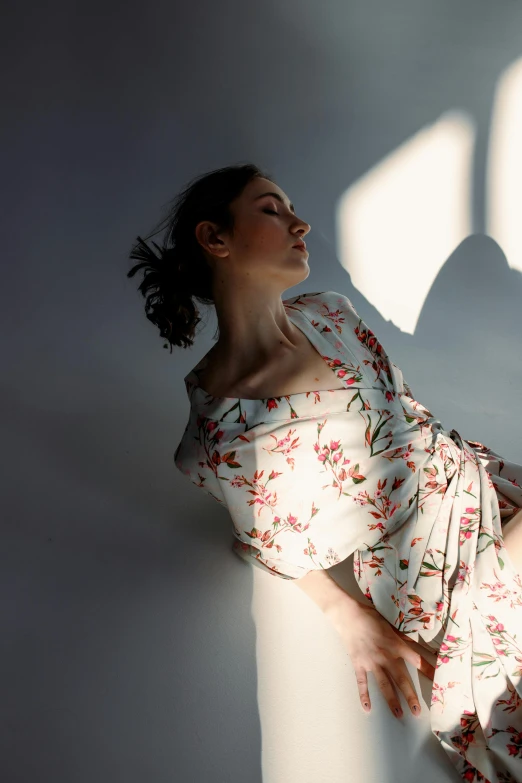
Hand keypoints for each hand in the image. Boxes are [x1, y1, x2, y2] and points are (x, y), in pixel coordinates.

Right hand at [329, 598, 435, 718]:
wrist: (348, 615)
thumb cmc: (370, 617)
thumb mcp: (390, 625)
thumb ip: (402, 637)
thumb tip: (415, 644)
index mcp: (396, 645)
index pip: (416, 660)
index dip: (427, 670)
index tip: (437, 681)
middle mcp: (386, 656)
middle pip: (401, 679)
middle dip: (410, 696)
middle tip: (417, 711)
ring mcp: (371, 662)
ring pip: (384, 684)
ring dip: (391, 700)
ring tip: (398, 714)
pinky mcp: (359, 664)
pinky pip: (362, 682)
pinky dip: (364, 695)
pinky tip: (367, 709)